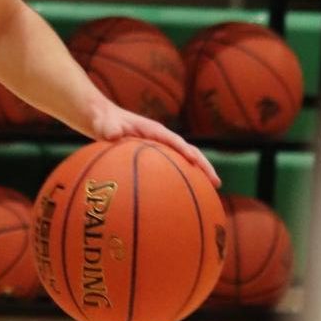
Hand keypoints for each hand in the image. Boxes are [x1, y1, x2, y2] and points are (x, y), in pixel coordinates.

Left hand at [85, 100, 220, 188]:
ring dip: (199, 176)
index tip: (193, 161)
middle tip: (216, 183)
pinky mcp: (157, 158)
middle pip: (189, 152)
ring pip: (185, 162)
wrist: (104, 120)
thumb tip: (113, 134)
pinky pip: (173, 170)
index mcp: (154, 130)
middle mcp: (163, 139)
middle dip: (204, 167)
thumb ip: (110, 128)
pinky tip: (184, 200)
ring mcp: (162, 149)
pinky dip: (182, 181)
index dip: (184, 150)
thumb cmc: (104, 121)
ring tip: (211, 194)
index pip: (174, 140)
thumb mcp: (105, 124)